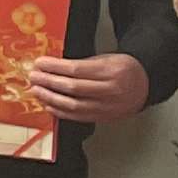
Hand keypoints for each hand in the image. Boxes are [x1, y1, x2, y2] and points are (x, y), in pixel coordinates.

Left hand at [28, 52, 149, 123]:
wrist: (143, 86)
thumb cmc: (123, 69)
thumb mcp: (106, 59)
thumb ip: (82, 63)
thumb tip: (52, 67)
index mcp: (111, 71)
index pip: (76, 69)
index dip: (54, 67)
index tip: (40, 63)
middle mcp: (110, 91)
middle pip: (72, 88)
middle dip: (49, 82)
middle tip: (34, 77)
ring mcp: (107, 107)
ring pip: (73, 105)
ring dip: (50, 98)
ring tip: (37, 91)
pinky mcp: (103, 118)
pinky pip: (77, 117)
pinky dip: (60, 111)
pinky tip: (49, 105)